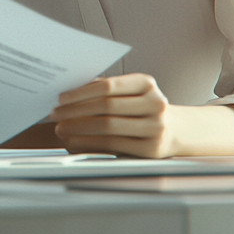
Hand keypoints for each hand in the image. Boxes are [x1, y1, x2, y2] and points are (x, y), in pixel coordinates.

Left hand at [48, 73, 179, 157]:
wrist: (177, 130)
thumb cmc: (142, 107)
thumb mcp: (131, 92)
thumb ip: (105, 89)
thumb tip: (68, 92)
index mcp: (146, 83)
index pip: (108, 86)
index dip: (81, 92)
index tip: (60, 98)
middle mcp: (155, 103)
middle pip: (106, 107)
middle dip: (75, 111)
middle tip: (55, 114)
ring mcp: (155, 127)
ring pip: (108, 127)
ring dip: (79, 128)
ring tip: (61, 129)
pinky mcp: (150, 150)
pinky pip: (113, 145)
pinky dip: (89, 143)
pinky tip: (75, 142)